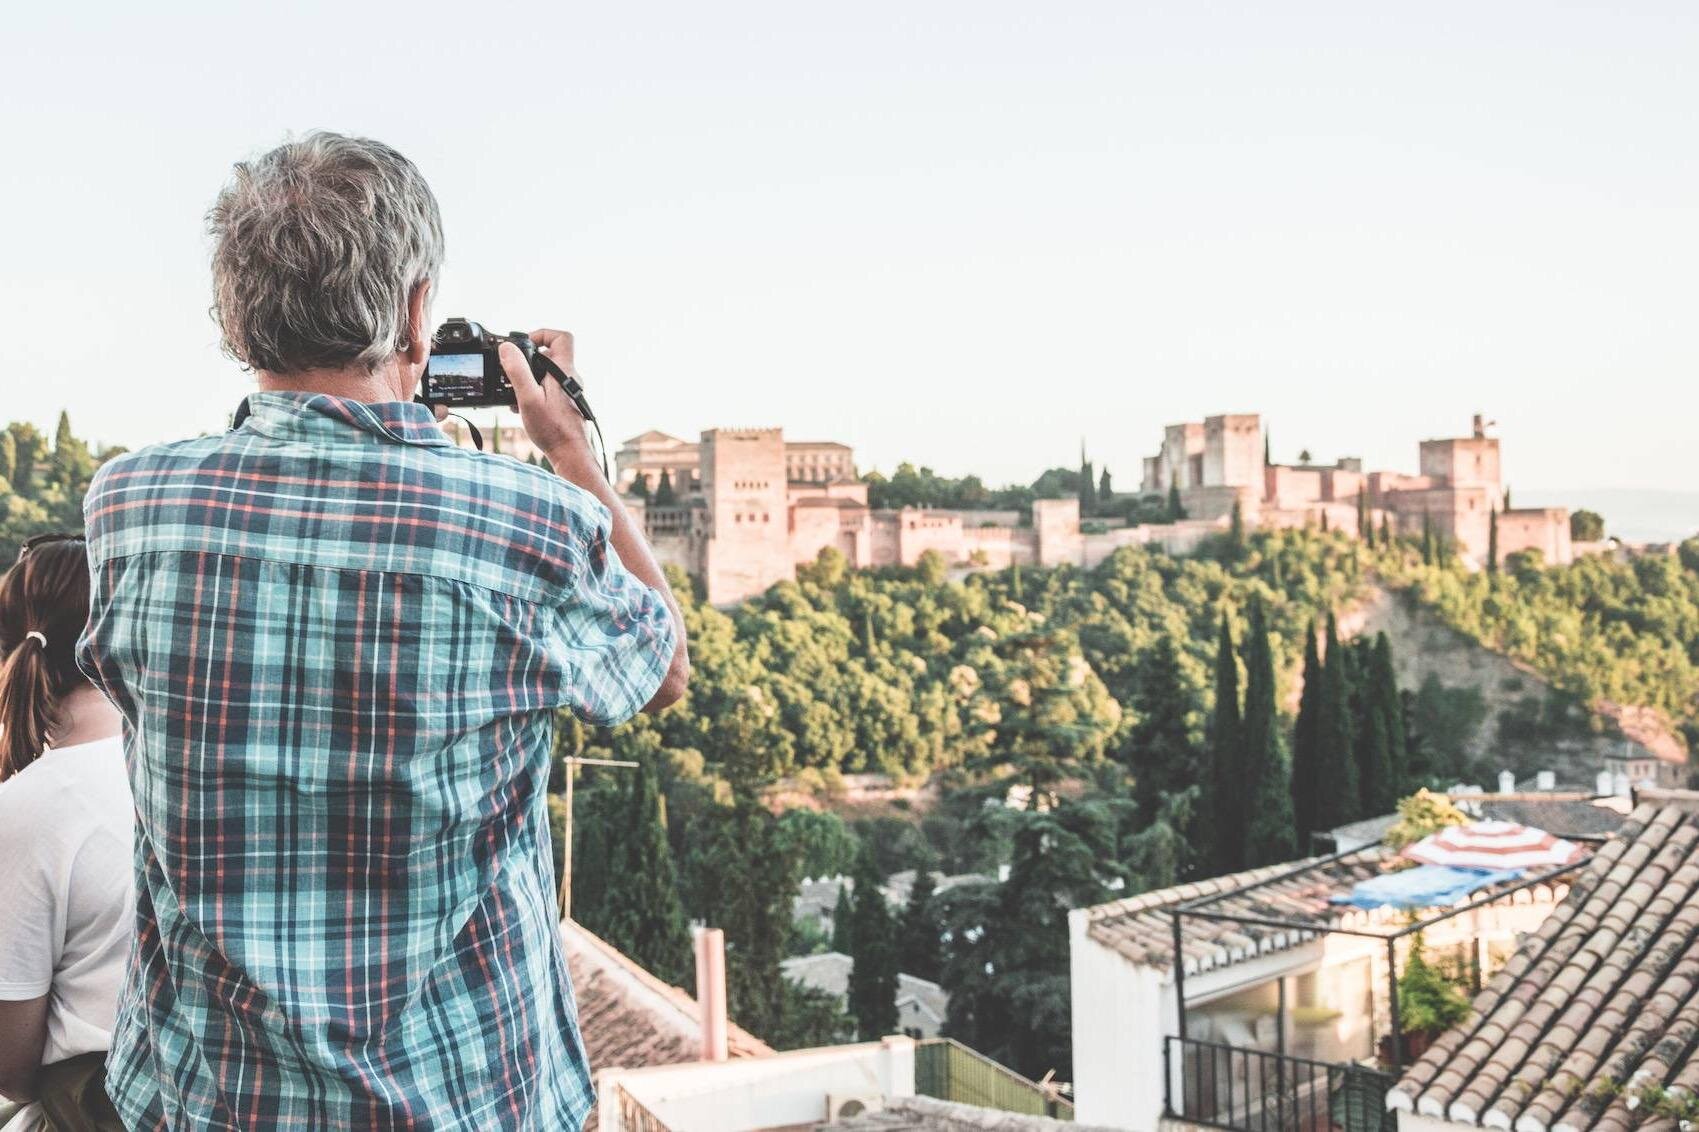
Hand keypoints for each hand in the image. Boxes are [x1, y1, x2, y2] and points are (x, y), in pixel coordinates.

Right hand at [500, 329, 593, 467]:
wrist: (570, 454)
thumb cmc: (553, 430)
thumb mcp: (528, 398)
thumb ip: (518, 371)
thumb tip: (507, 348)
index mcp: (564, 371)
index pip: (562, 337)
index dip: (543, 334)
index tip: (526, 345)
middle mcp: (570, 378)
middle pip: (550, 355)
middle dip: (528, 361)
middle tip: (513, 373)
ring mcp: (569, 392)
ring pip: (546, 374)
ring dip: (529, 380)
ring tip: (515, 394)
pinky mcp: (565, 404)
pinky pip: (548, 390)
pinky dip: (534, 393)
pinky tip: (522, 407)